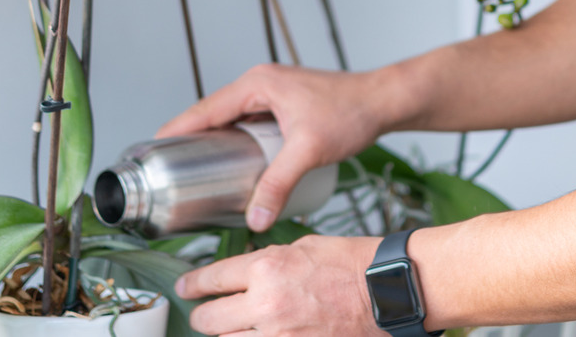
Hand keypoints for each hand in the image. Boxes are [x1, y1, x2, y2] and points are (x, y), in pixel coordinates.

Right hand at [156, 64, 397, 230]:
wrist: (384, 101)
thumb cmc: (351, 113)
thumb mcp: (308, 151)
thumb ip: (279, 184)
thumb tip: (255, 218)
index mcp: (257, 84)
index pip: (204, 109)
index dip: (177, 130)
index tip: (153, 150)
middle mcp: (260, 83)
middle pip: (213, 113)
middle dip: (191, 138)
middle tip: (170, 168)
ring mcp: (272, 91)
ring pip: (231, 118)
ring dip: (214, 138)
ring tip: (194, 169)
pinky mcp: (284, 103)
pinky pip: (248, 121)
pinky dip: (235, 138)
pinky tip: (233, 161)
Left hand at [177, 235, 384, 335]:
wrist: (390, 289)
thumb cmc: (354, 262)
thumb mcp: (303, 246)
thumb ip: (268, 260)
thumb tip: (245, 271)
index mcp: (267, 269)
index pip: (212, 279)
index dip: (192, 285)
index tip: (185, 288)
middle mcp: (267, 304)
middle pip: (209, 319)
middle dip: (202, 315)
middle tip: (203, 314)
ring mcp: (281, 336)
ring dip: (227, 335)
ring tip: (233, 329)